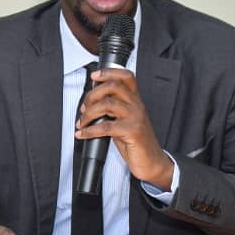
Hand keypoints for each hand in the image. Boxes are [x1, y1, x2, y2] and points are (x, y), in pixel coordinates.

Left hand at [76, 68, 173, 189]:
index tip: (94, 76)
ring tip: (82, 122)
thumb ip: (112, 110)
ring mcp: (135, 117)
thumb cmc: (136, 142)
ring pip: (107, 104)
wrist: (152, 162)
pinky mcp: (132, 131)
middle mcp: (137, 105)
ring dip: (88, 113)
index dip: (109, 72)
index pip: (126, 77)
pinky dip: (89, 130)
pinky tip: (82, 134)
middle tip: (83, 107)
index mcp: (135, 100)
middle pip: (114, 86)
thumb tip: (91, 102)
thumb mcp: (123, 121)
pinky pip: (105, 126)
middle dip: (92, 94)